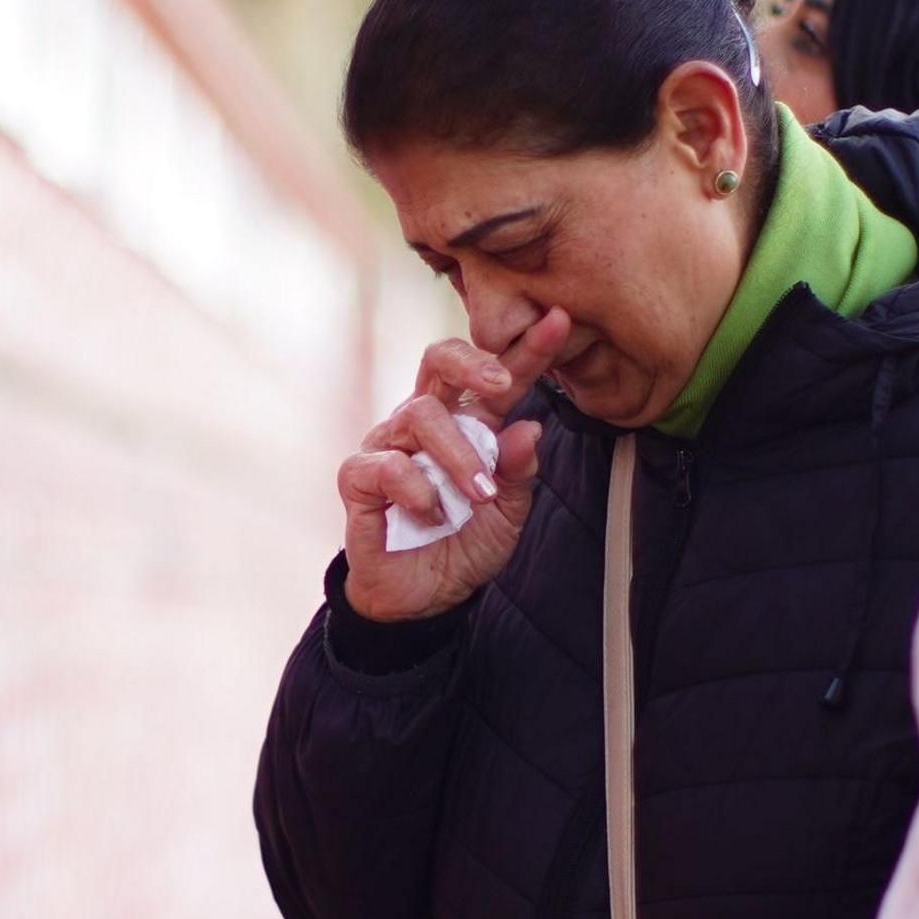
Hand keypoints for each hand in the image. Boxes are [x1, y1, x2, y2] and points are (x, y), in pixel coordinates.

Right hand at [339, 310, 571, 624]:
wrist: (423, 598)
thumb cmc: (464, 544)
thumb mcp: (508, 514)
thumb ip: (518, 472)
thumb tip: (530, 429)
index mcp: (468, 422)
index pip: (497, 375)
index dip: (528, 349)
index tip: (559, 321)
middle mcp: (426, 423)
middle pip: (439, 359)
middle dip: (473, 361)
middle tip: (502, 385)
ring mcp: (389, 445)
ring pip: (420, 415)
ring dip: (458, 456)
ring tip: (478, 496)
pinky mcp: (359, 477)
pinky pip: (387, 464)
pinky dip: (416, 489)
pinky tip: (429, 513)